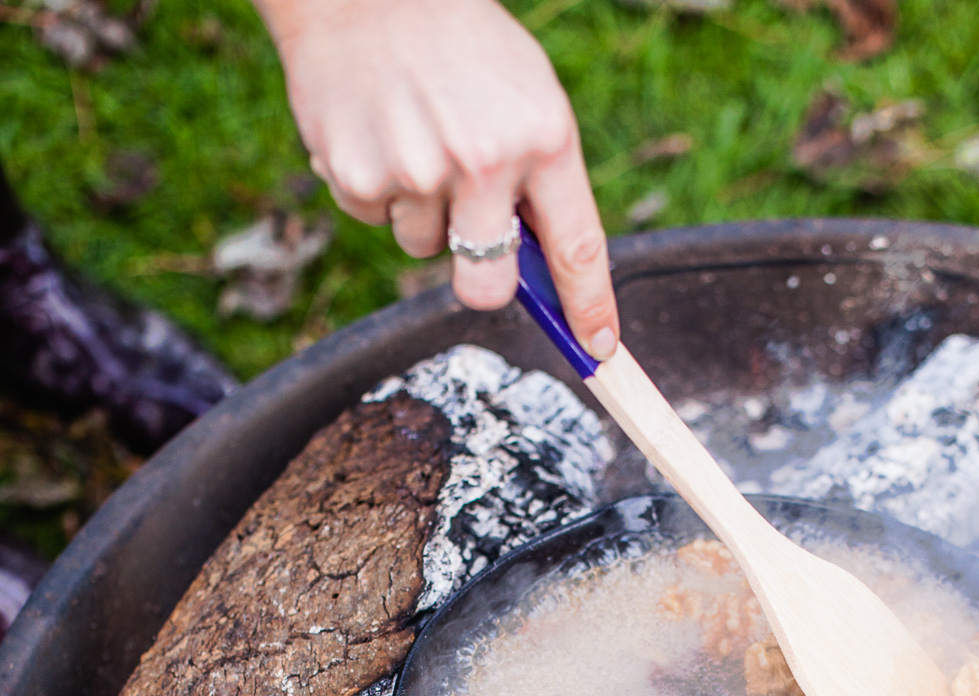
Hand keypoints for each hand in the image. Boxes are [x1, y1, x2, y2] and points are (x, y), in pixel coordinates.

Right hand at [254, 0, 619, 359]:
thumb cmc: (457, 47)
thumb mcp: (525, 96)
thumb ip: (540, 181)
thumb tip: (542, 273)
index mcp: (542, 135)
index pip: (576, 247)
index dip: (589, 306)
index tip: (600, 347)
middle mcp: (485, 161)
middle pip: (488, 287)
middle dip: (482, 279)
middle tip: (470, 235)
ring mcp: (419, 172)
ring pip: (424, 249)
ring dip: (422, 212)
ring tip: (415, 137)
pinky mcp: (359, 177)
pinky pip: (377, 221)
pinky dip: (378, 188)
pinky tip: (379, 131)